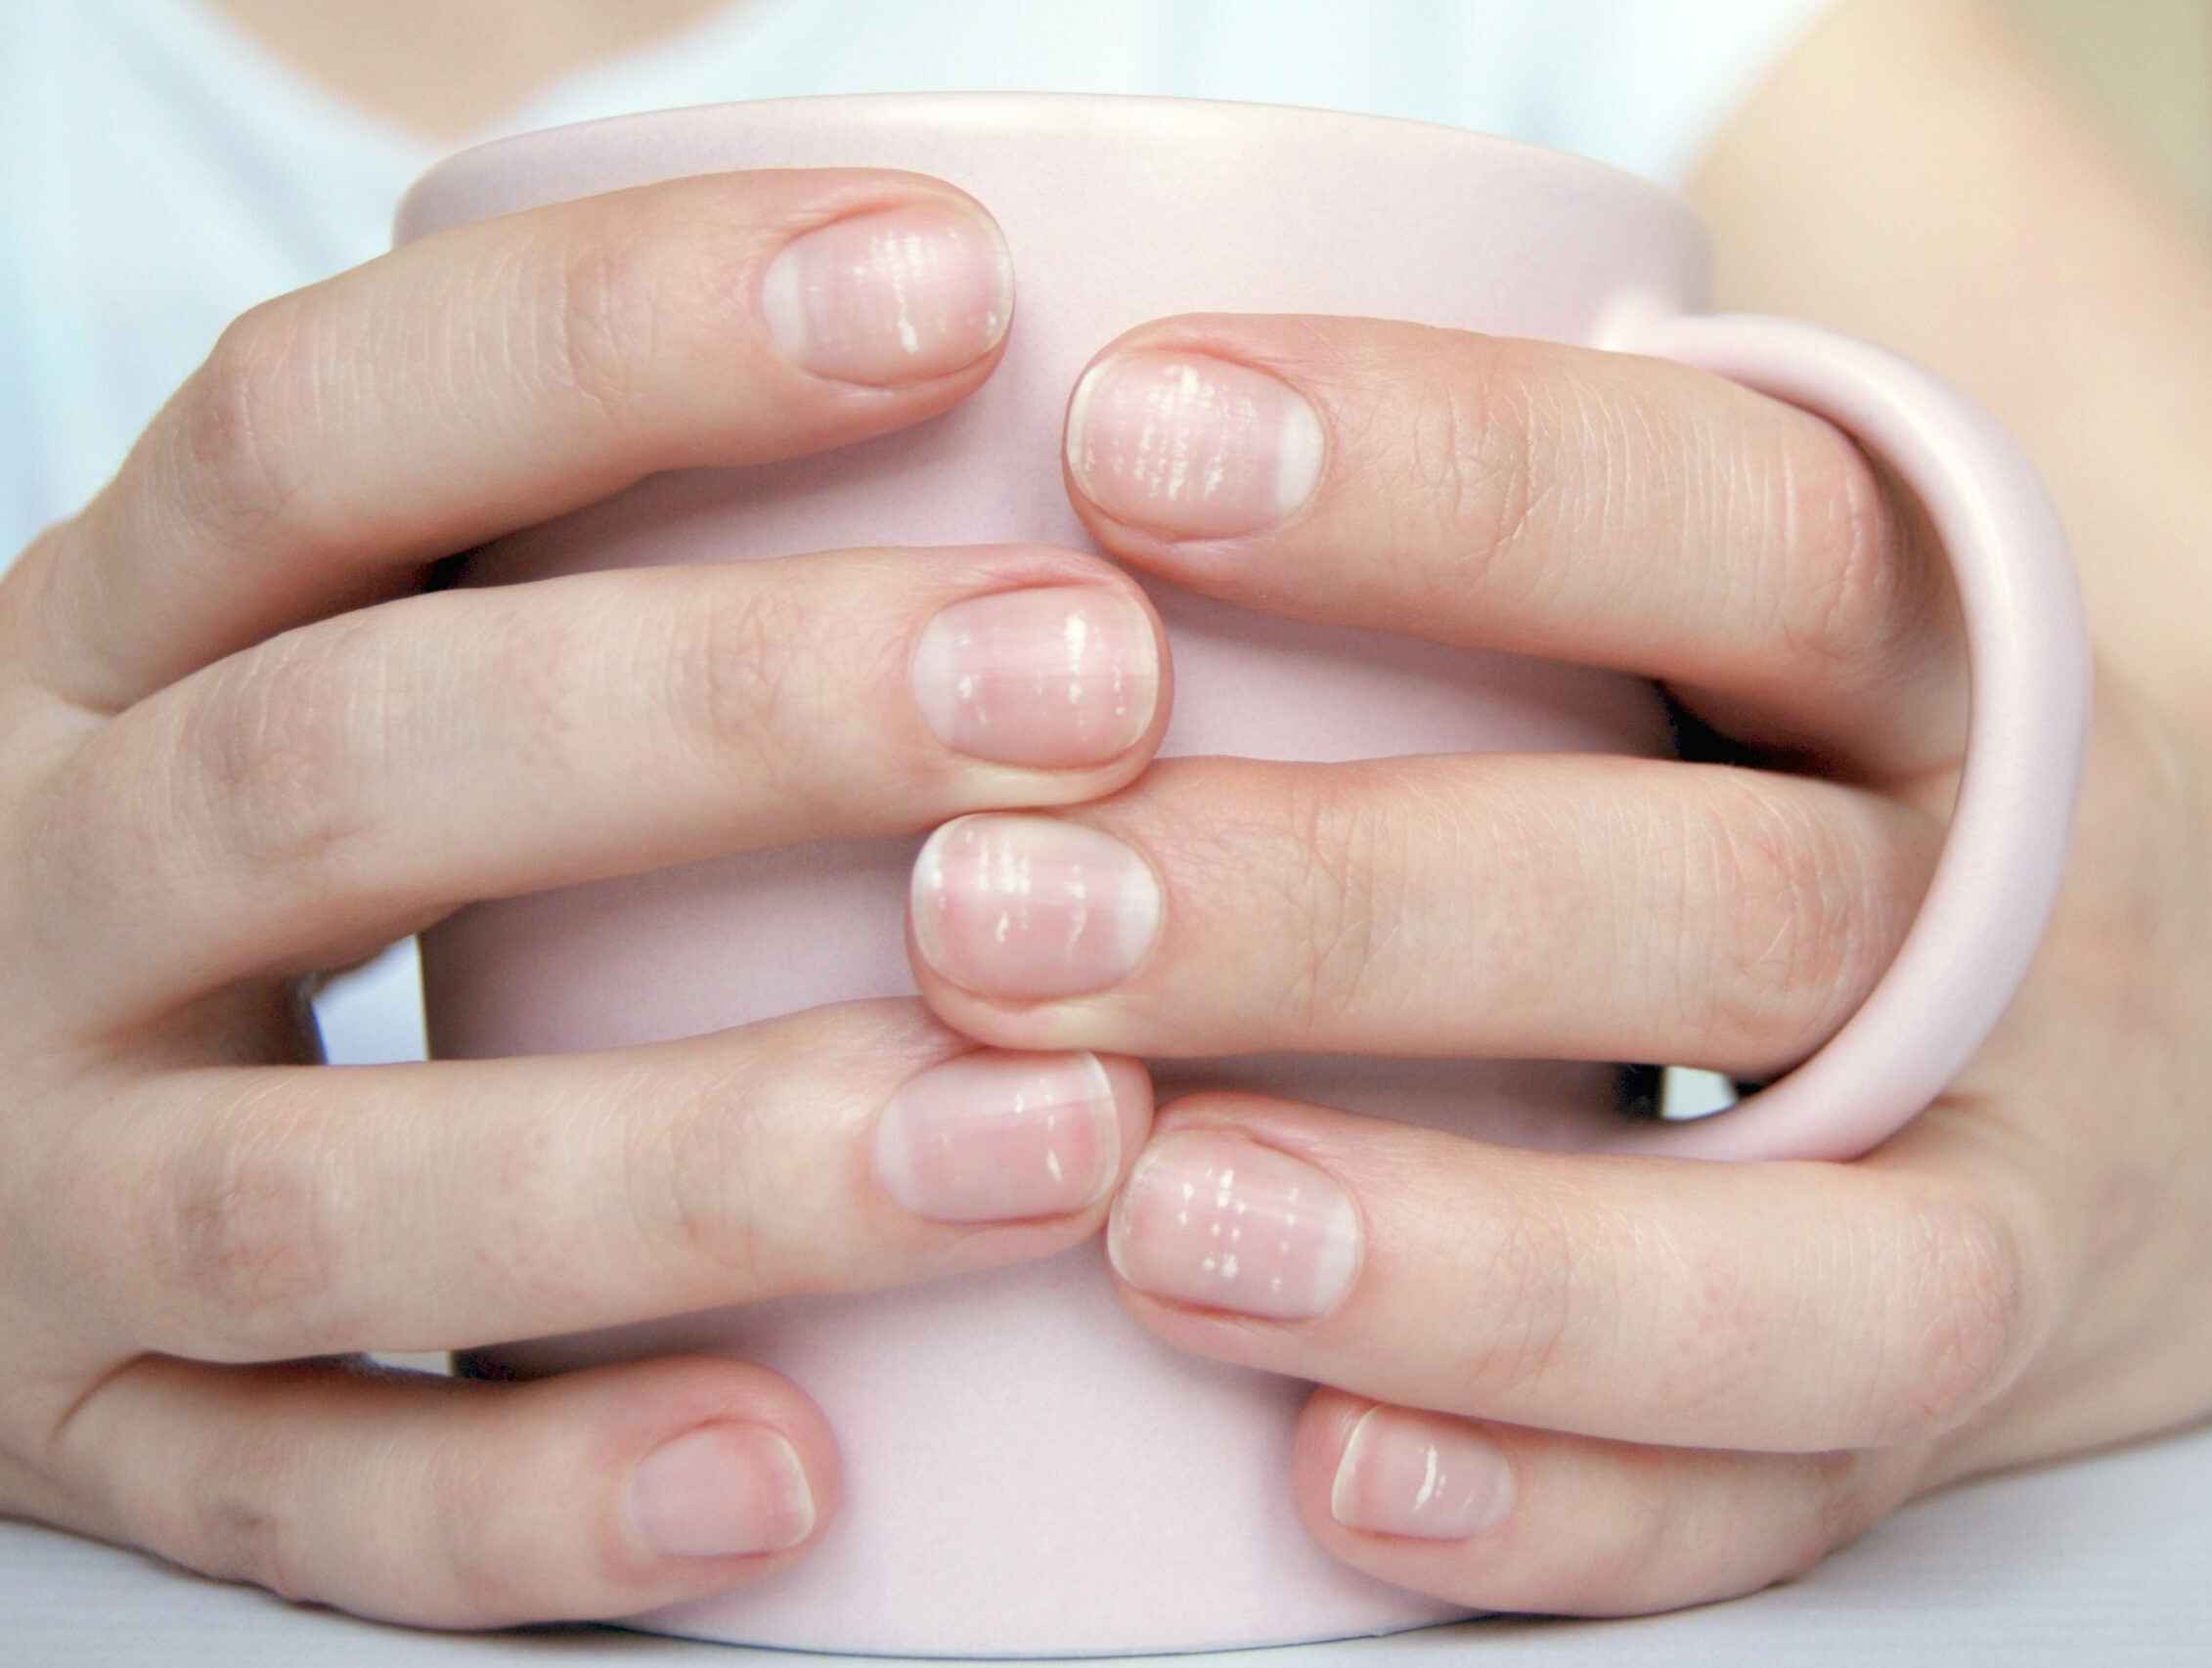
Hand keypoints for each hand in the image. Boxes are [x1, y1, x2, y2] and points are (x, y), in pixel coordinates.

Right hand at [0, 170, 1166, 1625]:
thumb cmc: (289, 825)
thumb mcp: (352, 641)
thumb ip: (590, 558)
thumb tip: (1034, 412)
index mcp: (104, 642)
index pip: (316, 428)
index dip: (621, 337)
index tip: (956, 287)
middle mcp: (35, 891)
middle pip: (341, 773)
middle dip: (728, 721)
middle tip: (1089, 689)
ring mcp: (36, 1191)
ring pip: (321, 1189)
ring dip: (696, 1160)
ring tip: (1056, 1131)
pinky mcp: (94, 1440)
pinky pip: (297, 1502)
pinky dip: (538, 1501)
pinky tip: (797, 1475)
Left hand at [905, 313, 2211, 1613]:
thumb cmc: (1865, 765)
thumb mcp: (1787, 572)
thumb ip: (1545, 478)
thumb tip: (1102, 355)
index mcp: (1946, 655)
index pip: (1740, 520)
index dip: (1449, 474)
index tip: (1126, 435)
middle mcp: (1995, 924)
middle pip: (1720, 909)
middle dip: (1349, 908)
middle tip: (1000, 909)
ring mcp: (1997, 1196)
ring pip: (1803, 1261)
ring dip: (1474, 1257)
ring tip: (1158, 1225)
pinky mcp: (1927, 1424)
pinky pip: (1785, 1499)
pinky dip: (1567, 1506)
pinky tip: (1333, 1476)